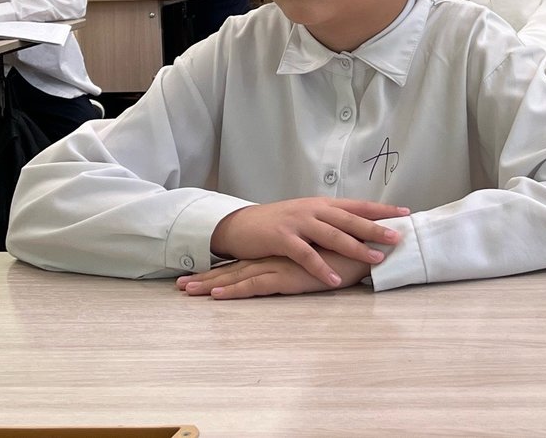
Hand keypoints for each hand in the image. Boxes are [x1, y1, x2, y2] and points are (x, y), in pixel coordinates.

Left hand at [177, 249, 371, 299]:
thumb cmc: (351, 254)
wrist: (366, 248)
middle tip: (179, 285)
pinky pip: (254, 285)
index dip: (223, 270)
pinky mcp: (287, 276)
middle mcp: (277, 256)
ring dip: (209, 284)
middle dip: (207, 277)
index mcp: (284, 253)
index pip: (248, 262)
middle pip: (235, 267)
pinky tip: (214, 297)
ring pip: (238, 275)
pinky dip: (233, 291)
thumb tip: (305, 266)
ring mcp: (280, 265)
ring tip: (185, 291)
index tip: (199, 275)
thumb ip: (313, 259)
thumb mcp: (325, 258)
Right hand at [210, 197, 409, 287]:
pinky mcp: (282, 239)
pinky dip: (321, 268)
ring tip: (377, 258)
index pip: (358, 205)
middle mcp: (314, 210)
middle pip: (351, 219)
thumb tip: (361, 229)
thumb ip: (331, 222)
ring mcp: (299, 223)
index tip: (406, 213)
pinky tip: (335, 280)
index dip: (382, 209)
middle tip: (399, 237)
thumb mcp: (308, 217)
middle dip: (376, 228)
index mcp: (323, 204)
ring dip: (356, 247)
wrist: (242, 224)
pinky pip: (306, 255)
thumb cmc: (280, 223)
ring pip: (333, 235)